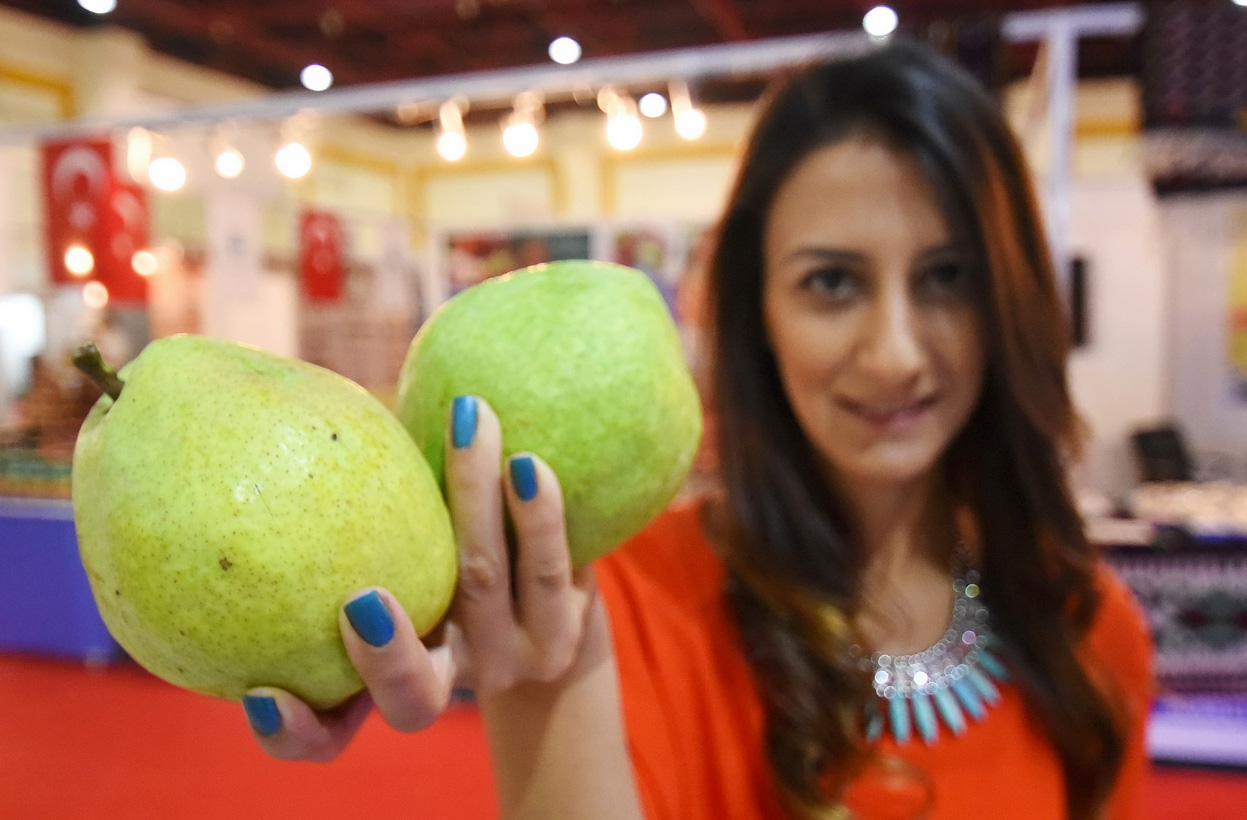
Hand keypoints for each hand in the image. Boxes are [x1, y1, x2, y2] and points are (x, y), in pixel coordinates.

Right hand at [244, 395, 597, 761]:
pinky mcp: (565, 629)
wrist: (547, 611)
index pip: (326, 731)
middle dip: (387, 659)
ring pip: (487, 589)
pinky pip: (550, 572)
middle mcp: (446, 679)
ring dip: (474, 503)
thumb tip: (284, 406)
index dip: (293, 729)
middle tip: (361, 602)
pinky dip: (539, 517)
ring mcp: (510, 658)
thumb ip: (342, 516)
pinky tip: (529, 462)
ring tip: (468, 427)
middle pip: (415, 697)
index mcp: (383, 680)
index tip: (262, 693)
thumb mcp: (384, 551)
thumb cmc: (432, 562)